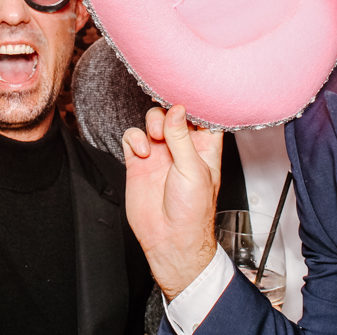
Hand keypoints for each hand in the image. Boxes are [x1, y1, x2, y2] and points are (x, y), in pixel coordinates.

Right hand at [122, 105, 222, 300]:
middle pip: (174, 115)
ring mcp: (159, 155)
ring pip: (152, 122)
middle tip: (168, 122)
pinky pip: (133, 137)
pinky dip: (135, 139)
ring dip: (152, 122)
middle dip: (169, 112)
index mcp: (204, 150)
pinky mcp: (138, 162)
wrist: (169, 240)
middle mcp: (181, 150)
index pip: (203, 118)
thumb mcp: (194, 170)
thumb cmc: (193, 212)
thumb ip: (183, 138)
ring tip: (155, 137)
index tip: (188, 97)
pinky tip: (142, 153)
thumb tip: (177, 109)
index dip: (196, 106)